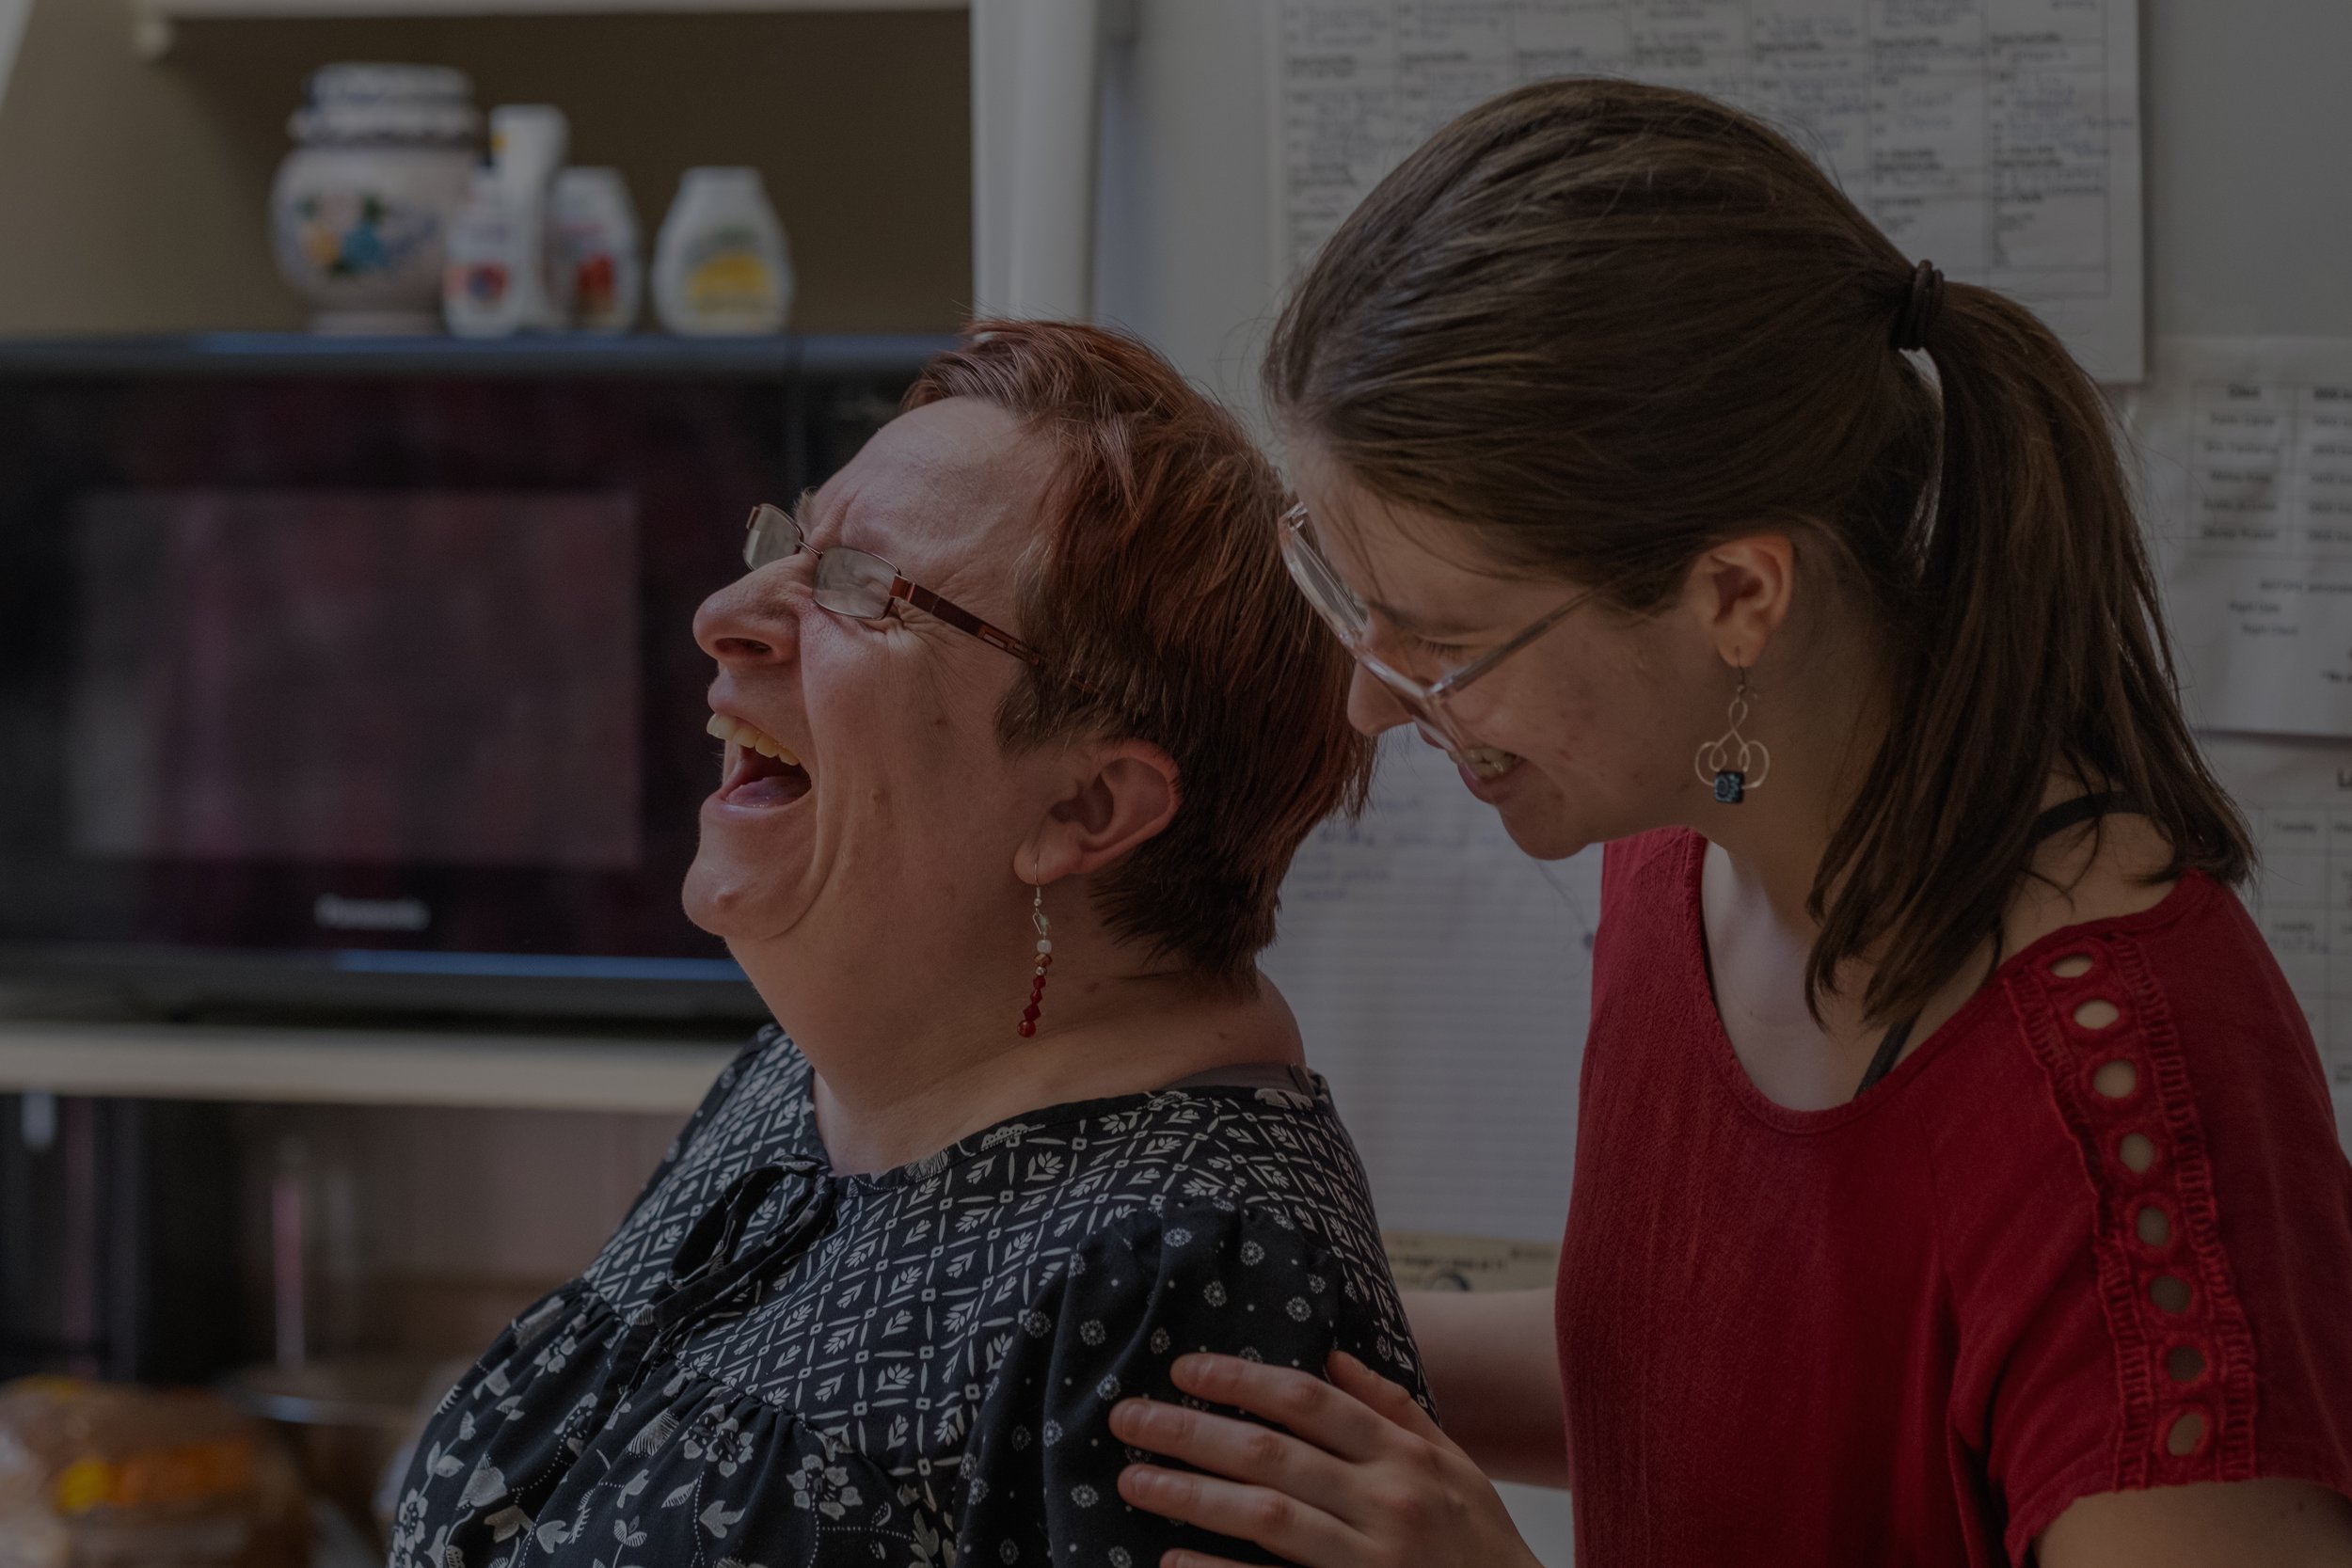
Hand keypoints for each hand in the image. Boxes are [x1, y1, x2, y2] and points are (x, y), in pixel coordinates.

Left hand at [1110, 1348, 1546, 1567]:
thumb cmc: (1480, 1543)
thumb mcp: (1456, 1464)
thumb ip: (1395, 1410)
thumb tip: (1334, 1357)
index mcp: (1403, 1457)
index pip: (1308, 1403)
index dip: (1241, 1381)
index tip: (1184, 1370)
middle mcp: (1385, 1502)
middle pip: (1270, 1455)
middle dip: (1190, 1433)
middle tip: (1127, 1420)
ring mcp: (1370, 1560)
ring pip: (1265, 1517)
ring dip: (1190, 1496)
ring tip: (1132, 1483)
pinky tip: (1173, 1563)